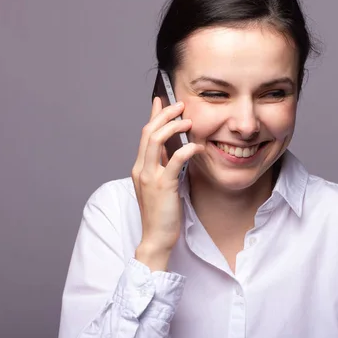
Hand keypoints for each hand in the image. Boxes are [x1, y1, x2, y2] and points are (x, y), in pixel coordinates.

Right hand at [131, 97, 203, 270]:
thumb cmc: (161, 213)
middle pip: (149, 132)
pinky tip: (197, 146)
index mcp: (140, 167)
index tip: (161, 100)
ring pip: (156, 140)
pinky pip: (174, 160)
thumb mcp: (159, 184)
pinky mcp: (163, 185)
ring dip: (173, 126)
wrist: (156, 237)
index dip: (153, 115)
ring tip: (188, 120)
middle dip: (164, 114)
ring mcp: (150, 176)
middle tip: (180, 105)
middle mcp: (141, 168)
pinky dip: (186, 149)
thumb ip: (161, 165)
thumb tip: (170, 148)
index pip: (145, 134)